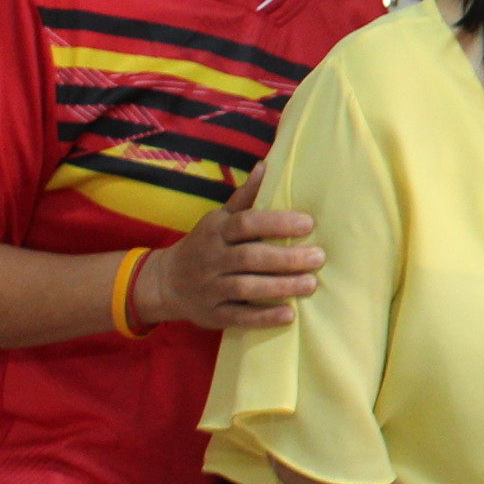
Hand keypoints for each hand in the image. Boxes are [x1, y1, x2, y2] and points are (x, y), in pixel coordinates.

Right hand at [131, 170, 322, 331]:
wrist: (165, 282)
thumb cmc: (205, 244)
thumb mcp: (219, 218)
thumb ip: (245, 197)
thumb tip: (267, 166)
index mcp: (216, 231)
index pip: (246, 223)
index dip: (277, 222)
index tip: (309, 223)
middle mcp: (212, 259)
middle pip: (250, 257)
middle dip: (286, 258)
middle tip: (319, 257)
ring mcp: (211, 288)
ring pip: (247, 288)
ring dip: (281, 287)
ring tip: (311, 284)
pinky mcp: (213, 314)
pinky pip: (239, 317)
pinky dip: (264, 317)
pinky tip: (289, 315)